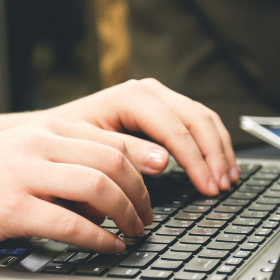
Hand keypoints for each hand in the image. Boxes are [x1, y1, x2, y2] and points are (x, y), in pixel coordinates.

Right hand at [0, 116, 153, 253]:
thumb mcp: (18, 152)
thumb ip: (59, 157)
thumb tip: (109, 181)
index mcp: (43, 129)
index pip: (110, 139)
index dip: (143, 164)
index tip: (159, 183)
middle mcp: (36, 144)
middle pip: (112, 161)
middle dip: (141, 192)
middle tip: (148, 217)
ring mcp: (24, 175)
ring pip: (98, 186)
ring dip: (126, 214)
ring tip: (134, 232)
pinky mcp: (12, 208)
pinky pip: (71, 223)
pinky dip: (99, 238)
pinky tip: (109, 247)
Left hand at [47, 79, 238, 196]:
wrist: (51, 132)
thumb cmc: (65, 143)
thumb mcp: (90, 149)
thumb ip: (126, 154)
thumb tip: (164, 162)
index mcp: (131, 97)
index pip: (176, 129)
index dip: (196, 161)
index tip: (208, 187)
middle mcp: (149, 91)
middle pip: (197, 119)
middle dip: (214, 155)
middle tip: (222, 187)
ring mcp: (158, 98)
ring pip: (203, 119)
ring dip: (219, 150)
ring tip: (228, 180)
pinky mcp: (163, 109)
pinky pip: (198, 123)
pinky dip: (212, 145)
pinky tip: (220, 167)